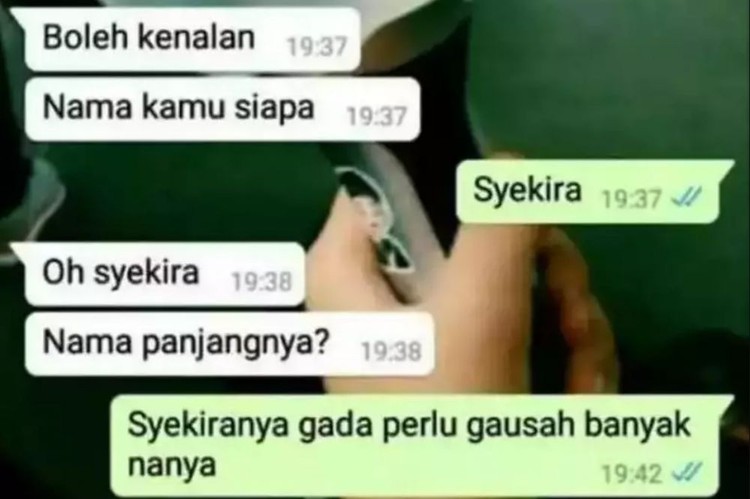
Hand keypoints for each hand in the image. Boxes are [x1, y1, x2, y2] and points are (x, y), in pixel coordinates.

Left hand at [307, 190, 617, 393]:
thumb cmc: (443, 417)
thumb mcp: (476, 311)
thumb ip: (498, 220)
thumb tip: (512, 164)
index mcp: (348, 262)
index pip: (391, 175)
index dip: (456, 174)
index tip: (516, 202)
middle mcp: (378, 284)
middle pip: (472, 226)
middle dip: (542, 269)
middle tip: (571, 306)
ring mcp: (423, 323)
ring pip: (510, 276)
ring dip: (566, 319)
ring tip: (582, 374)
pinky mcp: (460, 354)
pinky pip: (517, 323)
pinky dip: (558, 354)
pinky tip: (578, 394)